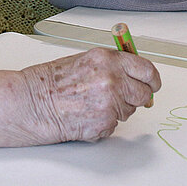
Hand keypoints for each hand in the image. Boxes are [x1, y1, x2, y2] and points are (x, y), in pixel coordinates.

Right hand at [19, 48, 160, 142]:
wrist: (33, 102)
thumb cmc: (51, 81)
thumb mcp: (85, 60)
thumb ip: (112, 65)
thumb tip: (132, 74)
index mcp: (108, 60)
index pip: (147, 70)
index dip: (152, 79)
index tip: (153, 83)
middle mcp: (112, 80)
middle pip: (143, 93)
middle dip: (136, 96)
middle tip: (122, 96)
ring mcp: (110, 104)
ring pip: (129, 111)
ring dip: (117, 109)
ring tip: (92, 102)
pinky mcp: (104, 124)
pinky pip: (115, 125)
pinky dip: (104, 122)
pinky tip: (86, 114)